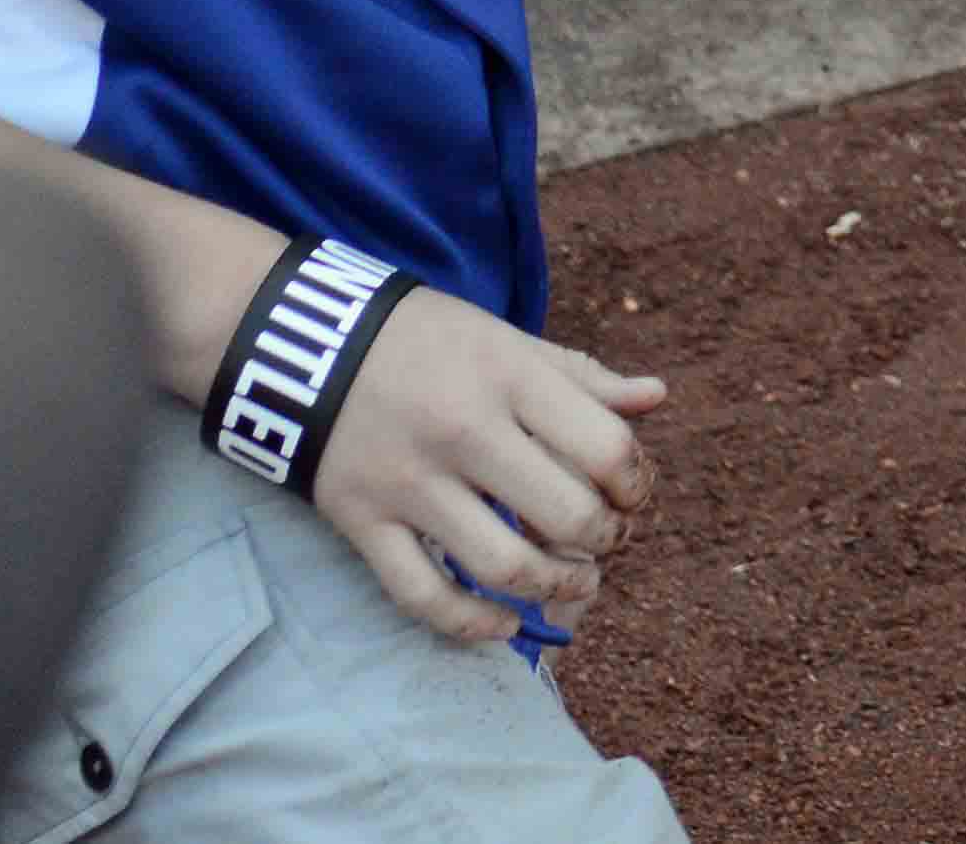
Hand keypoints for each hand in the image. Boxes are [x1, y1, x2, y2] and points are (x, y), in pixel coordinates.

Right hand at [294, 275, 667, 651]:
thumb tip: (657, 398)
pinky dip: (474, 625)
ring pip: (503, 566)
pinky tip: (504, 623)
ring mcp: (409, 482)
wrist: (309, 343)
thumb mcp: (507, 340)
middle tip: (606, 541)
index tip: (630, 492)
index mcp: (509, 376)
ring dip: (555, 589)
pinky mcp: (363, 522)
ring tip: (575, 582)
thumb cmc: (429, 342)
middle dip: (604, 541)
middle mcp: (463, 430)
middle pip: (566, 516)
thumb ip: (582, 376)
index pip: (606, 448)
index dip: (637, 483)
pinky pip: (424, 597)